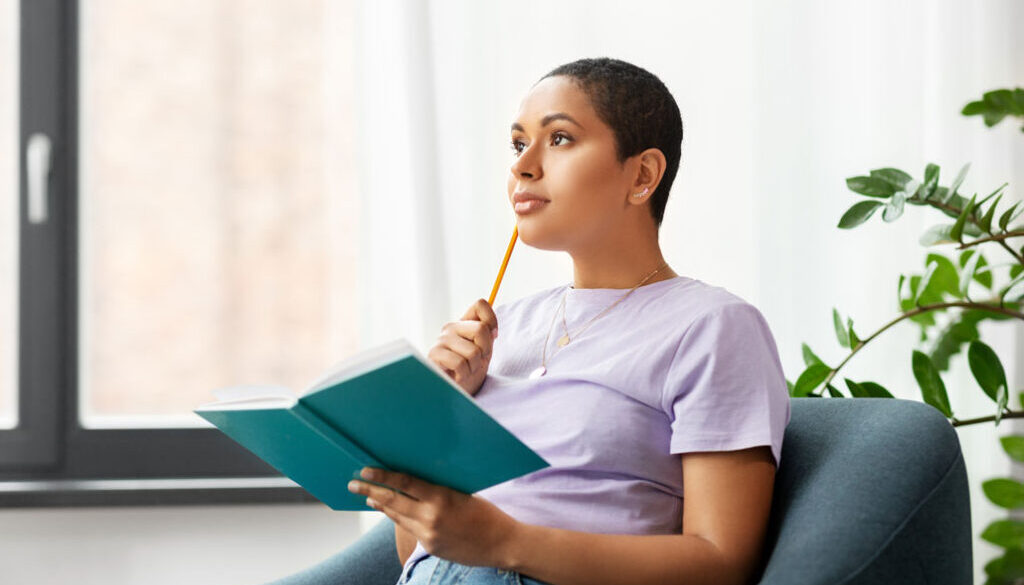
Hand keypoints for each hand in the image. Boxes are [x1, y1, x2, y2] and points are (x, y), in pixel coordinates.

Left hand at [348, 467, 521, 568]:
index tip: (365, 470)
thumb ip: (437, 488)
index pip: (404, 483)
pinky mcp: (430, 547)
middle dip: (370, 491)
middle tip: (352, 483)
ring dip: (381, 504)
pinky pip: (408, 528)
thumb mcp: (461, 492)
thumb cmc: (485, 512)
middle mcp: (431, 517)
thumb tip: (411, 479)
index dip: (382, 476)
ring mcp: (429, 535)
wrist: (501, 543)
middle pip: (392, 502)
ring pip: (397, 516)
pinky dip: (398, 517)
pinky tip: (390, 511)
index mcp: (442, 497)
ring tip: (367, 495)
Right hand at [427, 299, 497, 395]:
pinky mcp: (434, 354)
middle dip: (485, 350)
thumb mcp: (483, 352)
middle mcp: (451, 327)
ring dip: (474, 367)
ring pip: (473, 351)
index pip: (480, 305)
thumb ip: (488, 337)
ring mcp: (441, 340)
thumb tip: (493, 331)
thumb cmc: (469, 371)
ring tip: (465, 371)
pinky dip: (463, 374)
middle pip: (481, 329)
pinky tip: (457, 376)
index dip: (492, 319)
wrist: (453, 392)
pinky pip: (460, 363)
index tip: (493, 336)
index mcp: (464, 323)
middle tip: (477, 361)